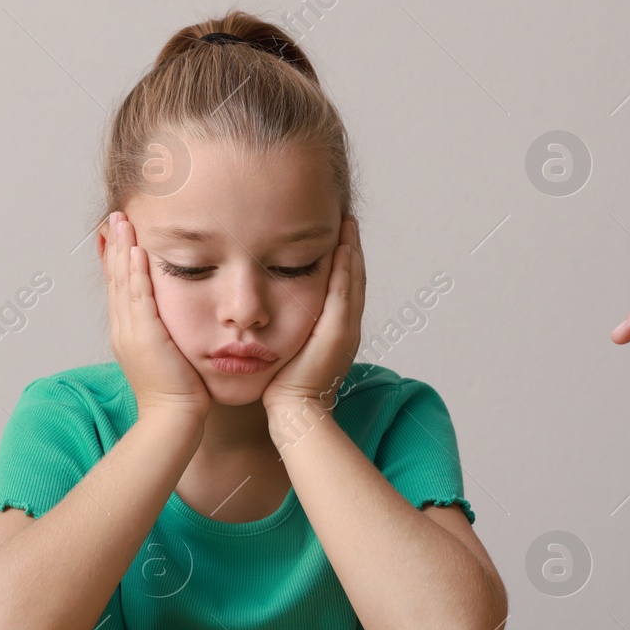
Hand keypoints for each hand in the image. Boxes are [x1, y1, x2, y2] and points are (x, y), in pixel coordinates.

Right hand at [99, 211, 210, 419]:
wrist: (174, 417)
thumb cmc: (180, 393)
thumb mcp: (169, 356)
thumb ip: (167, 335)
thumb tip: (173, 323)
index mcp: (128, 333)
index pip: (120, 288)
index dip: (117, 260)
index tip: (118, 236)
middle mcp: (123, 329)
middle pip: (115, 279)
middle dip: (115, 246)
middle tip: (115, 217)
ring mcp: (130, 332)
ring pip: (123, 282)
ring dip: (123, 249)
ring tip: (122, 222)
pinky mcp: (144, 335)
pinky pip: (138, 297)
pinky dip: (136, 272)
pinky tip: (138, 250)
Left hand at [263, 215, 364, 413]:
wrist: (295, 411)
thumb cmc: (286, 385)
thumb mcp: (290, 348)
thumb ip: (290, 327)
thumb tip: (274, 309)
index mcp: (338, 329)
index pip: (344, 286)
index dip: (345, 259)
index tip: (339, 234)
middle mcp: (348, 326)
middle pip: (354, 278)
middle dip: (352, 247)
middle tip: (347, 219)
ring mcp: (346, 329)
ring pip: (353, 281)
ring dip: (352, 250)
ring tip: (347, 224)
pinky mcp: (338, 332)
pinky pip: (344, 293)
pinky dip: (345, 269)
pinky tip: (342, 247)